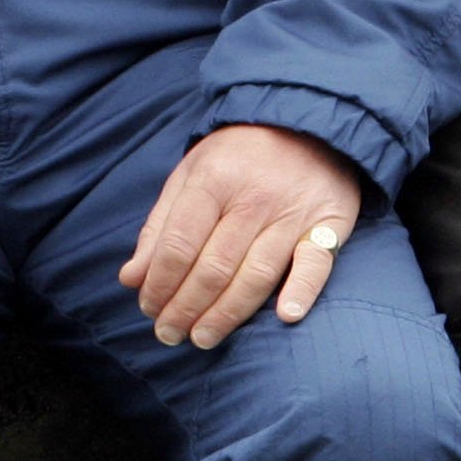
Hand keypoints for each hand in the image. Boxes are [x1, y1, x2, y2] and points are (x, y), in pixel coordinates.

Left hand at [119, 124, 357, 350]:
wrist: (305, 122)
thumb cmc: (237, 157)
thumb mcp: (190, 175)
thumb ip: (160, 227)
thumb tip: (131, 278)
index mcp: (213, 180)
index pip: (179, 244)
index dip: (159, 283)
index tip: (147, 308)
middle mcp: (253, 197)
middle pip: (214, 267)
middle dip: (185, 308)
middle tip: (168, 333)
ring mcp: (293, 212)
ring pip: (256, 275)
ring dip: (226, 314)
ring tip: (202, 338)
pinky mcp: (329, 223)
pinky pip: (316, 262)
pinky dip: (302, 289)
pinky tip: (285, 315)